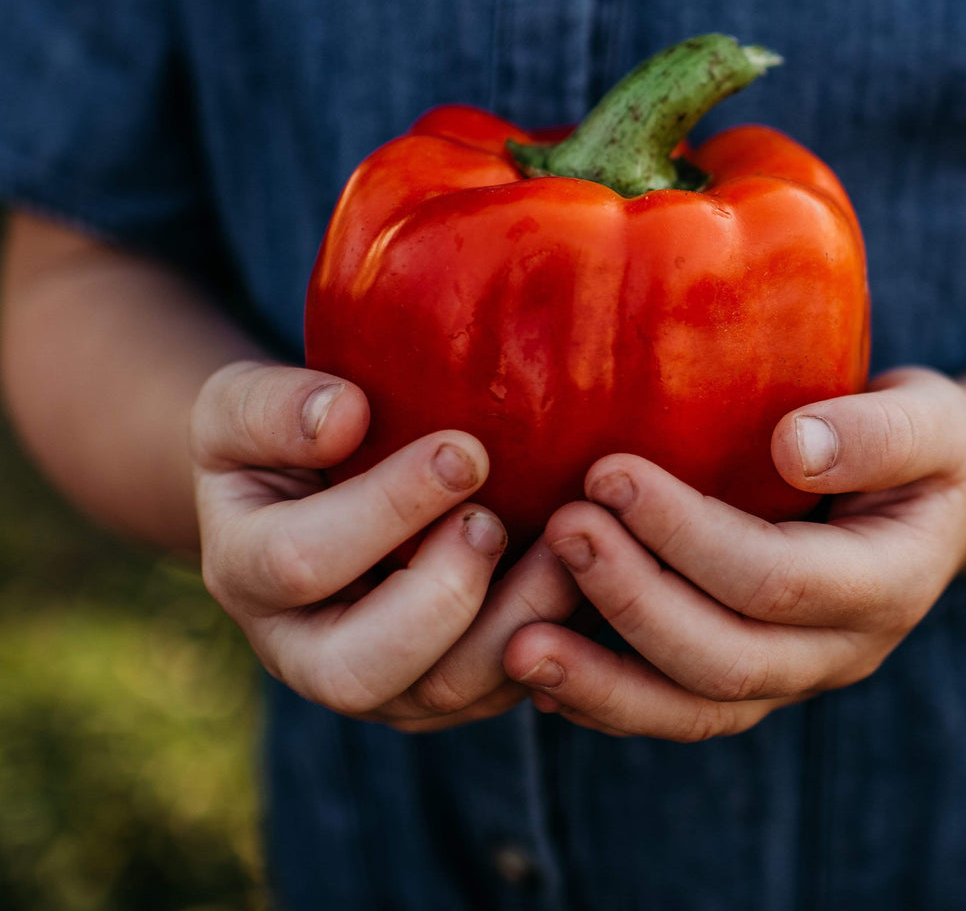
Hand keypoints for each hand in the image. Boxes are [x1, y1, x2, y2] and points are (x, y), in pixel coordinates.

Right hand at [192, 361, 579, 730]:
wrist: (317, 486)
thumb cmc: (281, 438)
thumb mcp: (243, 405)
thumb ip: (272, 409)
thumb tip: (343, 416)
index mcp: (245, 574)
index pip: (301, 563)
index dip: (387, 509)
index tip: (463, 450)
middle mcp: (304, 650)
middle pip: (360, 671)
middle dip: (442, 596)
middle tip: (492, 521)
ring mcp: (378, 680)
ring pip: (446, 693)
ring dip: (515, 622)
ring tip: (564, 545)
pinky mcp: (446, 686)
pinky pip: (501, 689)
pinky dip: (553, 640)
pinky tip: (589, 573)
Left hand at [504, 367, 965, 739]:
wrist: (927, 505)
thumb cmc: (920, 447)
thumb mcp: (928, 422)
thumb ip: (877, 434)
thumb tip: (795, 444)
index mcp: (887, 584)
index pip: (777, 578)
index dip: (689, 536)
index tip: (609, 472)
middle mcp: (838, 651)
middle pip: (727, 657)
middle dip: (634, 598)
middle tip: (561, 527)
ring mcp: (791, 676)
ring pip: (694, 707)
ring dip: (604, 680)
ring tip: (519, 643)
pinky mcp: (747, 679)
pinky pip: (677, 710)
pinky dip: (607, 701)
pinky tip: (540, 675)